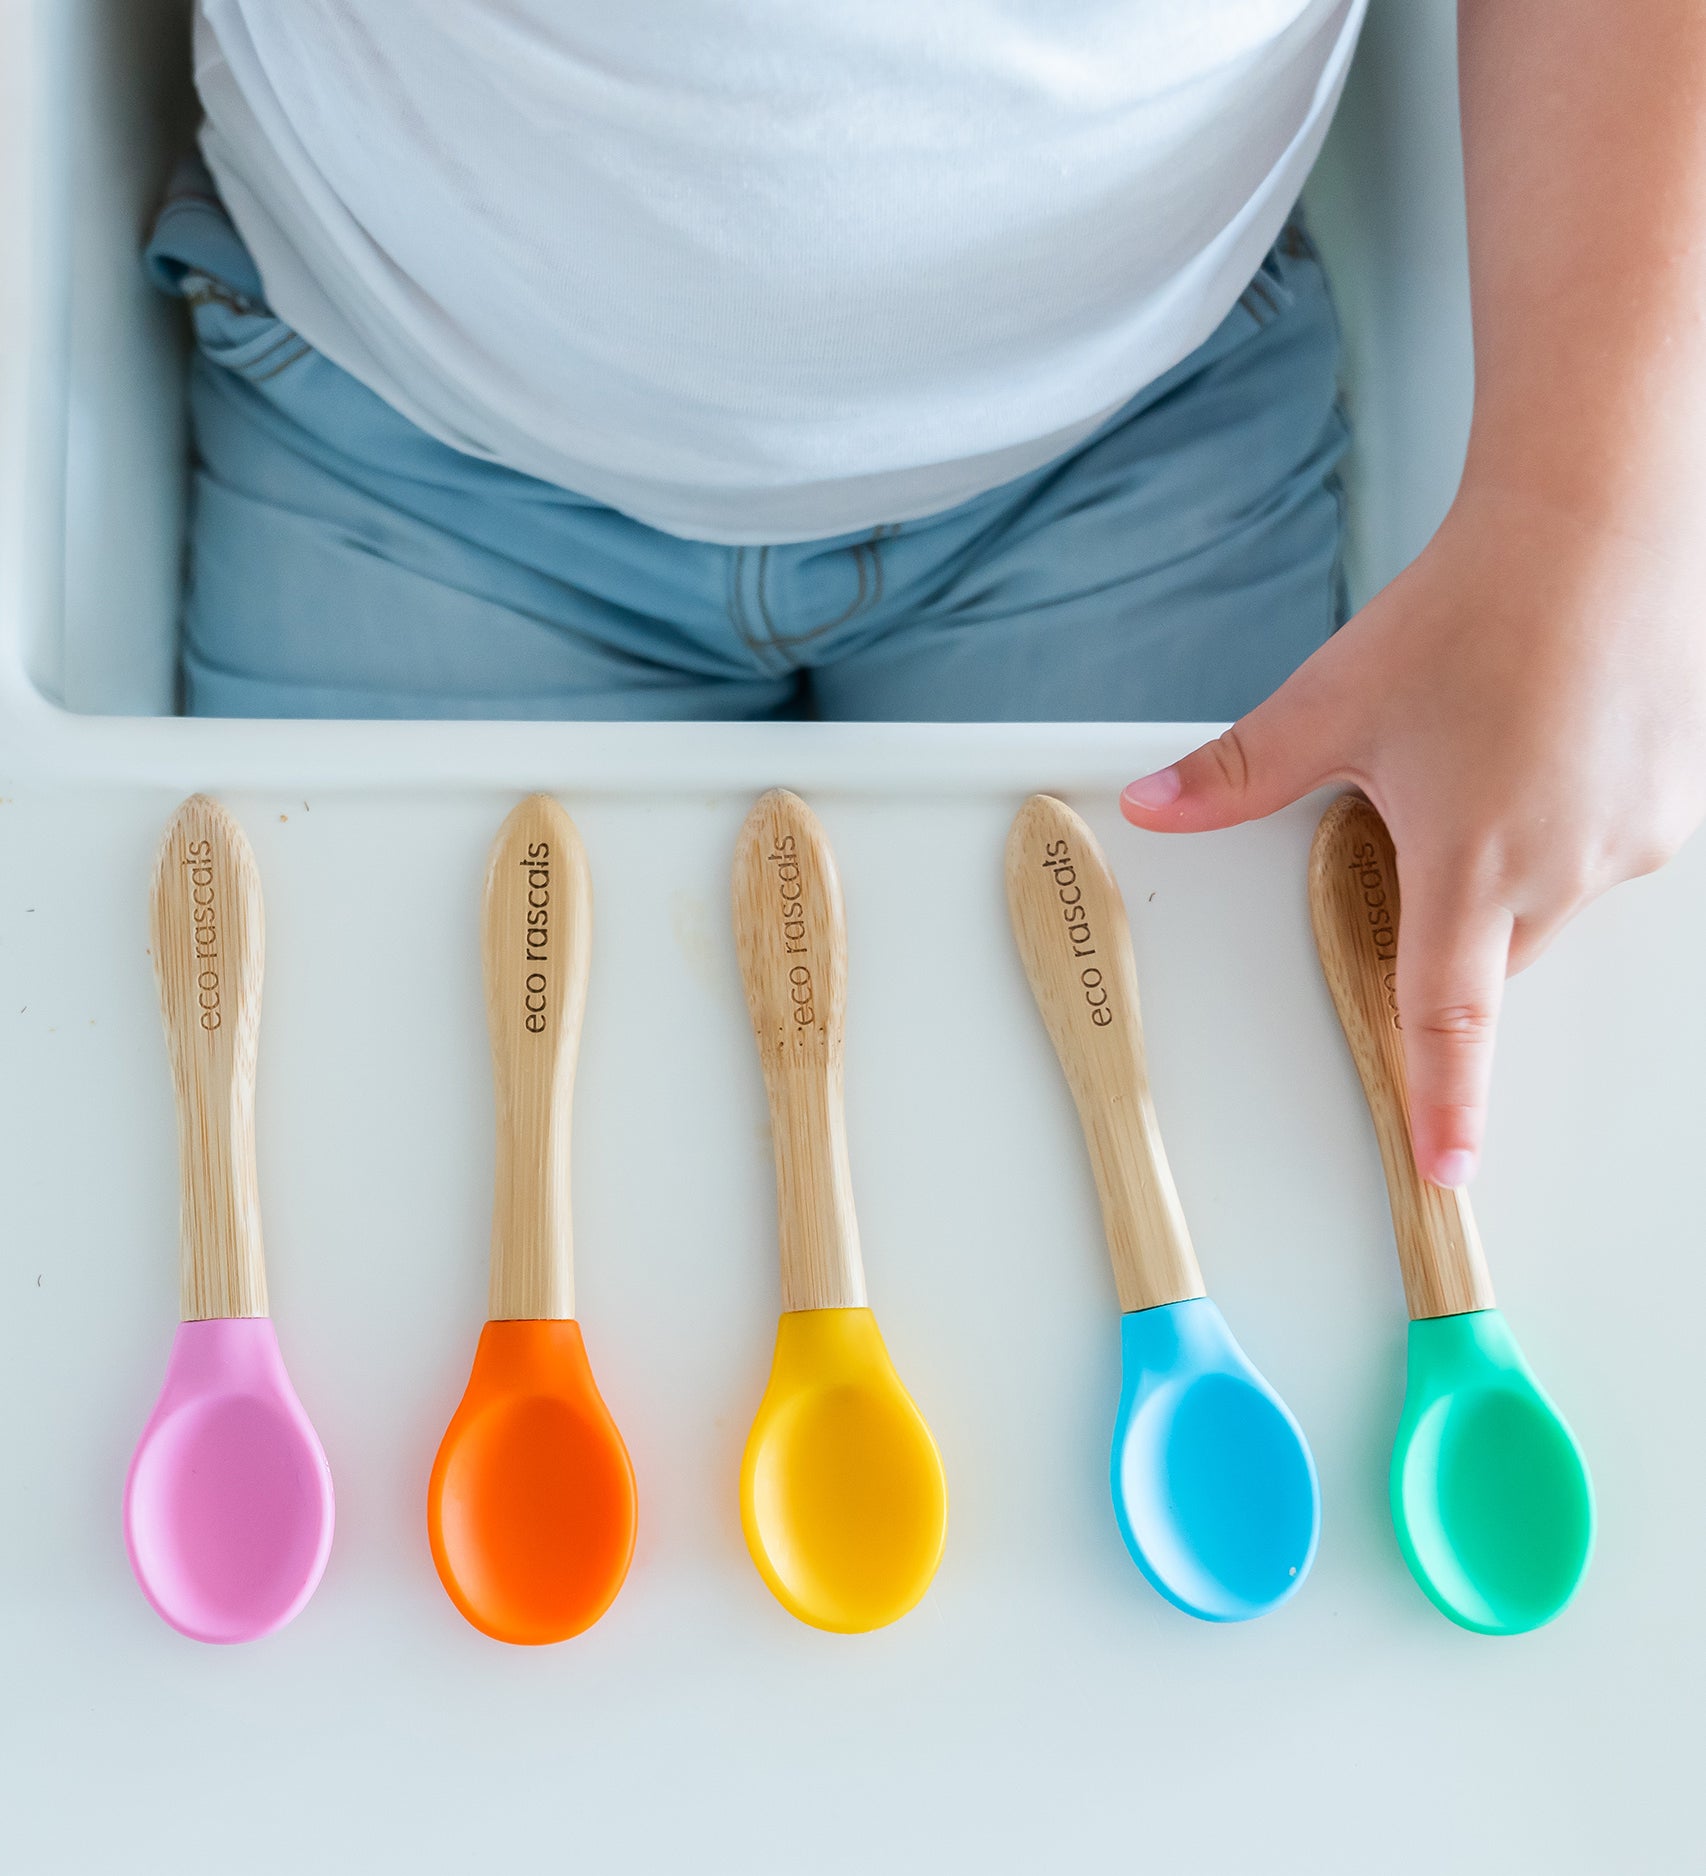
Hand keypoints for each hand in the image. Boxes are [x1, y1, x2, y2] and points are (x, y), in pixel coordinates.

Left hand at [1117, 481, 1705, 1186]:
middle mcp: (1562, 870)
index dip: (1445, 1105)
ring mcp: (1631, 840)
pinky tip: (1550, 737)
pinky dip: (1567, 820)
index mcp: (1470, 865)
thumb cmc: (1474, 611)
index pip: (1450, 1019)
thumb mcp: (1333, 703)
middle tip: (1427, 810)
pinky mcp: (1676, 804)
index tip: (1445, 1171)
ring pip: (1550, 898)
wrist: (1602, 523)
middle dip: (1446, 913)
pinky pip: (1606, 848)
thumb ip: (1239, 777)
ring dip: (1510, 861)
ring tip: (1493, 748)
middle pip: (1488, 950)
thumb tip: (1153, 807)